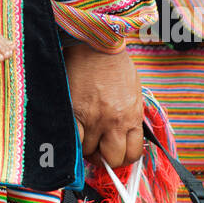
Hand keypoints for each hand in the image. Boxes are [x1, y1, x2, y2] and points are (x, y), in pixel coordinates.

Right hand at [63, 38, 143, 167]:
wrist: (96, 43)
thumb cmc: (115, 64)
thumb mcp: (132, 93)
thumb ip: (129, 117)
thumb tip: (123, 137)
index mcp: (131, 116)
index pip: (132, 155)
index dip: (123, 157)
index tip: (115, 151)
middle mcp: (113, 121)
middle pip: (110, 159)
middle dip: (104, 157)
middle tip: (97, 147)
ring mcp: (92, 118)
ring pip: (87, 151)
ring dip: (85, 147)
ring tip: (83, 135)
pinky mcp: (72, 111)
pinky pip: (71, 139)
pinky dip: (70, 140)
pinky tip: (71, 131)